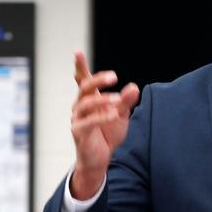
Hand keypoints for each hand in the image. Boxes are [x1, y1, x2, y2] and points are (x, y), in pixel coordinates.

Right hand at [69, 51, 139, 199]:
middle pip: (85, 87)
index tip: (77, 52)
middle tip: (114, 77)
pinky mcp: (79, 132)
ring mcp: (78, 119)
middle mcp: (81, 106)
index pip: (83, 80)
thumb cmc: (108, 134)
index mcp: (90, 99)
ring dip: (103, 99)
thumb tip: (134, 87)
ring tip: (118, 100)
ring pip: (86, 103)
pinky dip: (101, 117)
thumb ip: (126, 101)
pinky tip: (113, 115)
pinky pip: (88, 122)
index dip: (80, 67)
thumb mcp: (121, 115)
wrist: (100, 159)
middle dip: (98, 80)